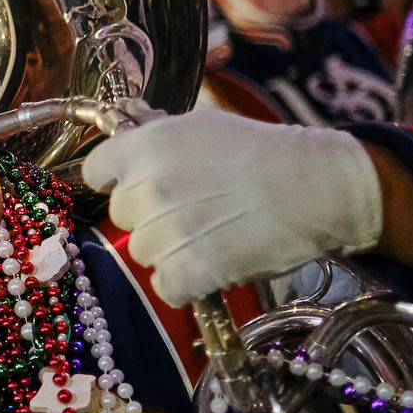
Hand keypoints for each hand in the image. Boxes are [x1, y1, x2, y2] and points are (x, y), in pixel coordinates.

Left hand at [81, 108, 381, 304]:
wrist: (316, 186)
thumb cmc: (264, 151)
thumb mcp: (203, 126)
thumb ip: (158, 134)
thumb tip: (127, 130)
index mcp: (147, 145)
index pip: (96, 170)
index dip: (117, 180)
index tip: (138, 185)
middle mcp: (149, 186)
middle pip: (122, 215)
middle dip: (148, 217)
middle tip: (189, 212)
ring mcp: (167, 231)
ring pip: (142, 252)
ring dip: (169, 251)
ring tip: (207, 236)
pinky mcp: (191, 270)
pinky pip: (165, 286)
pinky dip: (185, 284)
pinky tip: (210, 267)